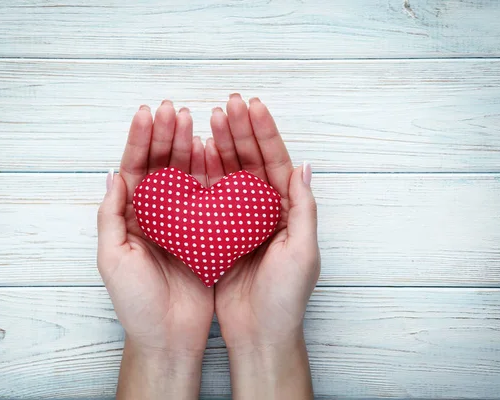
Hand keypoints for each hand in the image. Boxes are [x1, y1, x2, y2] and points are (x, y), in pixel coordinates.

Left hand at [97, 101, 212, 397]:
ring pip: (182, 175)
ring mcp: (180, 221)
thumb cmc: (136, 302)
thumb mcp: (114, 258)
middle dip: (164, 136)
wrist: (169, 335)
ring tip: (194, 120)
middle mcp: (154, 215)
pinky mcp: (203, 233)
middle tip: (174, 110)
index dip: (139, 140)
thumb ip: (111, 216)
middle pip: (158, 166)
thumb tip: (113, 174)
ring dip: (186, 147)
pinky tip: (211, 152)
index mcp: (129, 218)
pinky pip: (205, 196)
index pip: (133, 169)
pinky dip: (208, 173)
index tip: (149, 114)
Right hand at [206, 94, 319, 398]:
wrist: (261, 333)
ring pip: (231, 174)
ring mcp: (241, 219)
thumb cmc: (286, 297)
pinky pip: (212, 196)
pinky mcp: (220, 233)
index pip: (277, 162)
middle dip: (241, 131)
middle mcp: (265, 210)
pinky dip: (205, 174)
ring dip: (221, 146)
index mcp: (288, 210)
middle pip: (252, 161)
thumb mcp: (302, 252)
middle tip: (226, 104)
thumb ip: (303, 209)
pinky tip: (196, 155)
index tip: (251, 105)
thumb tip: (303, 167)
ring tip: (207, 119)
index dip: (264, 132)